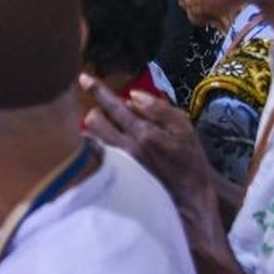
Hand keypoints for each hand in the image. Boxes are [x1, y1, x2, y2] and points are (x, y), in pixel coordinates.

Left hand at [80, 74, 213, 208]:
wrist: (188, 195)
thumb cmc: (189, 161)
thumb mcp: (184, 128)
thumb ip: (158, 109)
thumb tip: (134, 96)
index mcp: (143, 133)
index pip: (113, 106)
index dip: (98, 90)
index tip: (84, 78)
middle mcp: (125, 147)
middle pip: (94, 121)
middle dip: (98, 110)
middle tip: (111, 111)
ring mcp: (119, 162)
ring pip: (93, 137)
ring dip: (98, 127)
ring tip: (113, 127)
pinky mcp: (117, 174)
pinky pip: (98, 152)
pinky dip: (100, 143)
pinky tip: (114, 145)